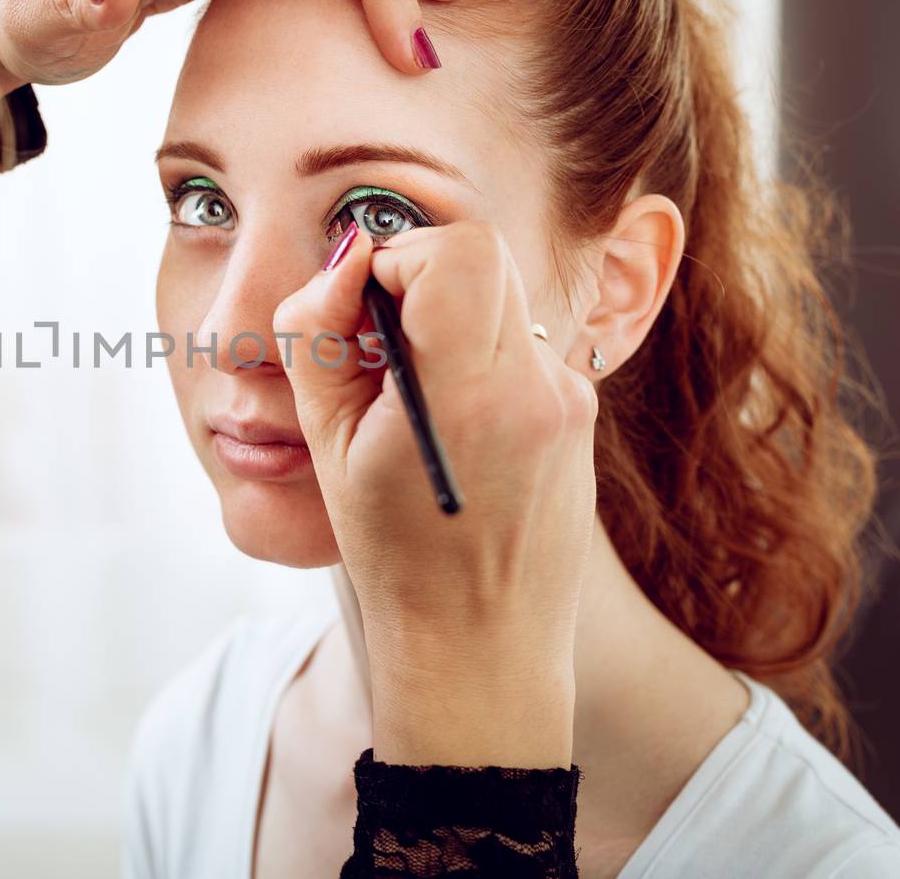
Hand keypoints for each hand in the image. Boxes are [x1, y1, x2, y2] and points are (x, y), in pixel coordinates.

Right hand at [273, 222, 598, 767]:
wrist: (481, 647)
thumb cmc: (392, 557)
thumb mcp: (327, 445)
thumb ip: (320, 336)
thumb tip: (347, 256)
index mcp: (469, 399)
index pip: (456, 252)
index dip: (396, 254)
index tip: (360, 303)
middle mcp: (537, 389)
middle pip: (482, 255)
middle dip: (415, 272)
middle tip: (373, 339)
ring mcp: (569, 398)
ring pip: (500, 292)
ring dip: (444, 311)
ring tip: (405, 388)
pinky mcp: (579, 408)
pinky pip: (518, 340)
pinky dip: (472, 351)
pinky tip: (446, 419)